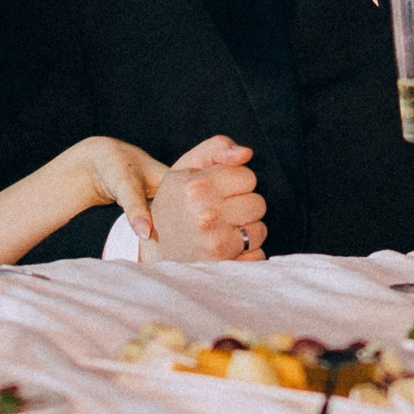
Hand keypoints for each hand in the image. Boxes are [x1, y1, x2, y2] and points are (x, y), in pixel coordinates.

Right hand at [134, 134, 266, 265]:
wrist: (154, 248)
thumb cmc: (173, 203)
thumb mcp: (185, 168)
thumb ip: (216, 149)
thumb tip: (246, 153)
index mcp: (197, 186)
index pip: (248, 177)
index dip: (236, 183)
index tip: (219, 191)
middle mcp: (206, 214)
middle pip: (258, 203)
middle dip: (243, 206)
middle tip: (220, 213)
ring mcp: (215, 242)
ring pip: (260, 230)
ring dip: (246, 230)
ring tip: (222, 231)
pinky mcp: (222, 264)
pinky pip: (257, 255)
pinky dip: (247, 253)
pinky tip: (227, 249)